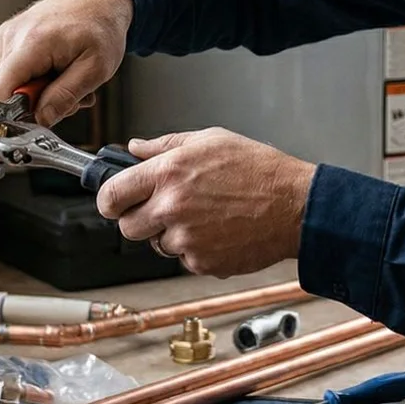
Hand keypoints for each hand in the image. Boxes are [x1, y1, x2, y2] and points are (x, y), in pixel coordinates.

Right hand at [0, 0, 131, 125]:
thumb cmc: (102, 27)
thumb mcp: (95, 69)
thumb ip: (65, 97)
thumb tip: (40, 120)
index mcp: (32, 42)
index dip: (16, 111)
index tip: (42, 112)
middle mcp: (13, 35)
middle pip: (9, 90)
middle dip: (39, 99)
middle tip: (69, 88)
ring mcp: (8, 34)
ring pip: (14, 83)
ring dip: (42, 88)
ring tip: (67, 72)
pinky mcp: (9, 36)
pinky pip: (17, 70)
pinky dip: (38, 75)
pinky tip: (57, 65)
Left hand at [96, 128, 315, 277]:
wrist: (296, 207)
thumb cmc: (259, 170)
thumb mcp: (210, 140)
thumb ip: (164, 146)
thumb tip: (134, 148)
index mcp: (168, 173)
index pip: (110, 195)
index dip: (108, 200)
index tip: (113, 201)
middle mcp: (171, 208)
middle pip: (126, 227)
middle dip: (138, 220)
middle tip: (162, 209)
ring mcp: (186, 239)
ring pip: (157, 245)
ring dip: (171, 234)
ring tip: (204, 216)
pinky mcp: (202, 263)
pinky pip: (184, 260)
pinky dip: (196, 250)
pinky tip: (219, 231)